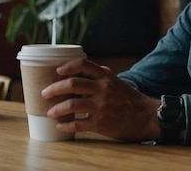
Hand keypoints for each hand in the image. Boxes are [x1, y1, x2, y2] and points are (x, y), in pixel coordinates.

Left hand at [41, 58, 160, 141]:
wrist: (146, 117)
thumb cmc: (129, 98)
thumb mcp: (116, 81)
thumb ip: (100, 74)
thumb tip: (81, 68)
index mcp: (105, 77)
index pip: (83, 64)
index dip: (67, 66)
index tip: (57, 71)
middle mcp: (103, 89)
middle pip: (72, 84)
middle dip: (54, 89)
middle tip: (45, 93)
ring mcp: (101, 106)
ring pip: (71, 104)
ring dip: (56, 109)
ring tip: (50, 112)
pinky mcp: (101, 123)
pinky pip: (78, 124)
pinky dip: (66, 125)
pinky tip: (60, 126)